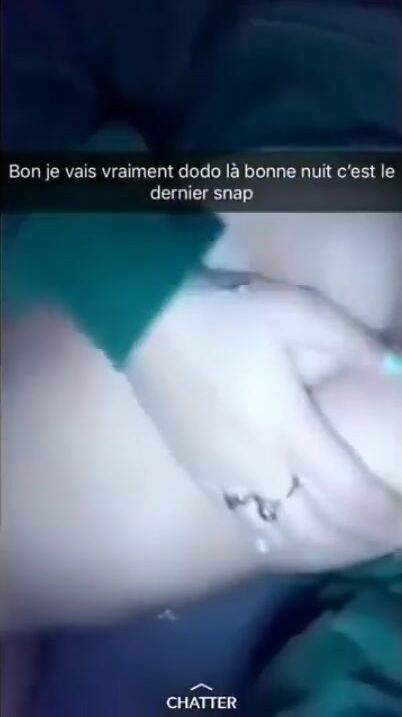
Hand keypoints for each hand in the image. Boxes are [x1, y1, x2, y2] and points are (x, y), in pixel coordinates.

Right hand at [127, 275, 400, 563]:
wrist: (146, 325)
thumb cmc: (225, 316)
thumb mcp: (297, 312)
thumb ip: (353, 344)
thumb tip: (396, 366)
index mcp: (289, 431)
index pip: (351, 496)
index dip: (387, 519)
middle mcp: (260, 468)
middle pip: (321, 529)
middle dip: (362, 539)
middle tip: (389, 534)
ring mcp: (225, 480)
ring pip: (284, 535)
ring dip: (325, 545)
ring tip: (350, 539)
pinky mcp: (202, 476)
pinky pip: (248, 525)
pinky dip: (283, 539)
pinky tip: (295, 532)